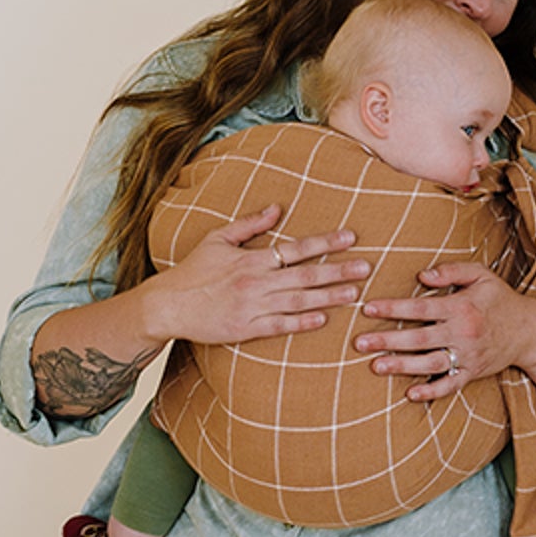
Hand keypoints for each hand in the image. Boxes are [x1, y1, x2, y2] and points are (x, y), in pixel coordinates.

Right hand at [146, 204, 367, 346]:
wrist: (168, 304)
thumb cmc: (192, 271)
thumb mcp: (218, 239)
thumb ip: (250, 224)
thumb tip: (278, 207)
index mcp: (252, 258)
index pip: (297, 248)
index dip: (325, 243)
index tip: (351, 238)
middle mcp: (256, 281)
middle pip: (305, 275)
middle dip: (338, 270)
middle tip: (367, 267)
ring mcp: (252, 306)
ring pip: (297, 300)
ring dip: (328, 297)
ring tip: (355, 294)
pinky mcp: (245, 329)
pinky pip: (278, 325)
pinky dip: (300, 322)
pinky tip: (322, 320)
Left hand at [353, 260, 535, 401]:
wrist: (530, 331)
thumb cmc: (499, 299)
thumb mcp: (481, 275)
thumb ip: (451, 270)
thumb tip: (422, 276)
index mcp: (462, 307)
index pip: (421, 308)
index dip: (393, 308)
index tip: (368, 308)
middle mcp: (463, 334)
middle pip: (419, 339)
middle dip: (387, 341)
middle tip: (359, 343)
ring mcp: (468, 357)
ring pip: (430, 364)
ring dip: (401, 366)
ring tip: (376, 366)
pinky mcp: (472, 374)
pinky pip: (450, 386)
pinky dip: (431, 392)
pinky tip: (410, 394)